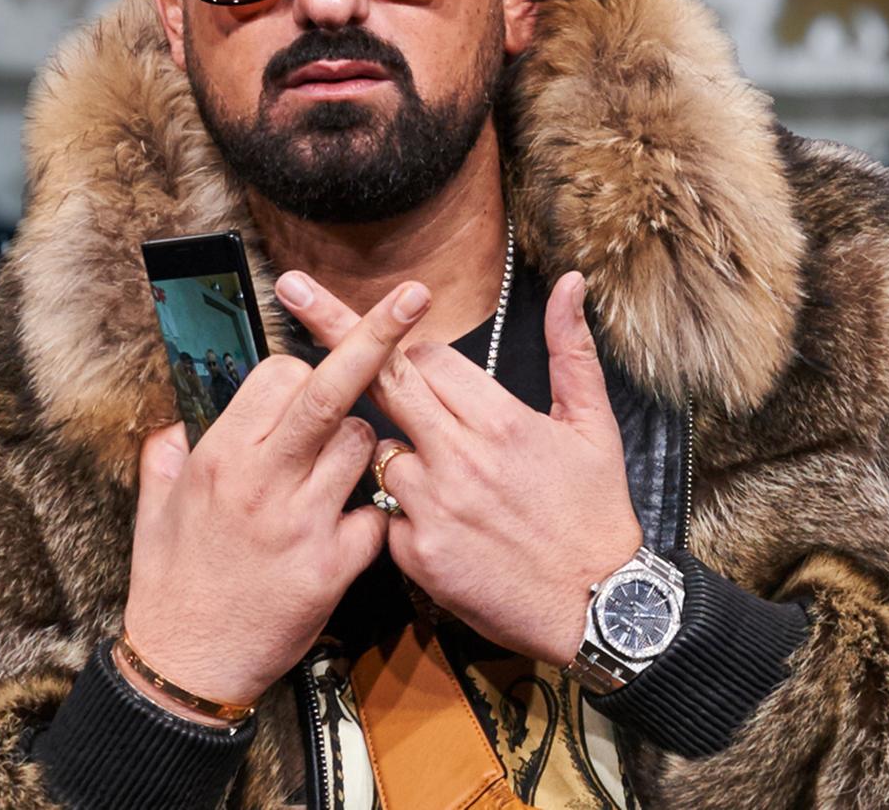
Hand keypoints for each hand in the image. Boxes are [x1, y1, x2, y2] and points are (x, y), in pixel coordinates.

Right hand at [121, 279, 432, 716]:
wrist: (188, 667)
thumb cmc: (171, 585)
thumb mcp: (154, 510)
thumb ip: (166, 456)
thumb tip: (173, 421)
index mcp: (219, 456)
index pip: (280, 376)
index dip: (303, 371)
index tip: (306, 385)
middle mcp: (261, 479)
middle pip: (329, 390)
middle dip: (375, 336)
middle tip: (414, 296)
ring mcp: (301, 521)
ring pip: (364, 445)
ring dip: (366, 446)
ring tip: (337, 476)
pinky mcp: (332, 566)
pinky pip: (377, 514)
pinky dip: (375, 515)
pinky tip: (351, 531)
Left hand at [275, 268, 642, 666]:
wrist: (596, 606)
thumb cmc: (596, 514)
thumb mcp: (594, 425)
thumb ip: (572, 349)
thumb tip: (570, 283)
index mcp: (501, 421)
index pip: (427, 359)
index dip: (422, 359)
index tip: (429, 371)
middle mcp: (459, 458)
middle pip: (381, 379)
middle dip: (335, 328)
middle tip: (292, 288)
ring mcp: (433, 507)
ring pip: (378, 451)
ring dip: (397, 453)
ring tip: (448, 483)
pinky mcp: (417, 555)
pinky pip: (384, 514)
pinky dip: (403, 515)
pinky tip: (444, 530)